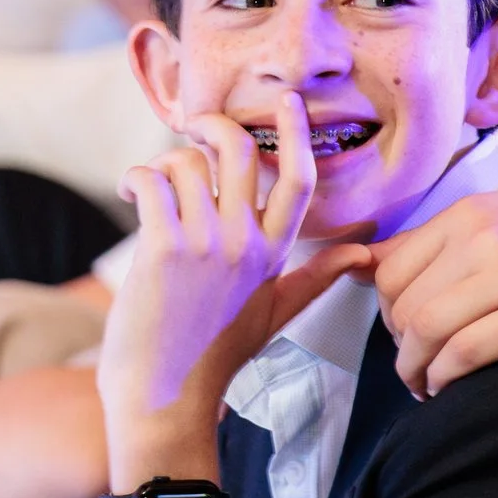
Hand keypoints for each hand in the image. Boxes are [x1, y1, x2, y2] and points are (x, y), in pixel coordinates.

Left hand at [97, 93, 369, 490]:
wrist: (164, 398)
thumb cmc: (215, 356)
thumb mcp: (275, 314)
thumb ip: (318, 277)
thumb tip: (365, 255)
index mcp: (273, 254)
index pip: (297, 180)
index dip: (295, 132)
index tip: (286, 99)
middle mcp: (244, 243)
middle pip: (238, 151)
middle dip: (212, 124)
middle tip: (193, 128)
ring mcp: (205, 244)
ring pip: (187, 162)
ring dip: (164, 162)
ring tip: (152, 187)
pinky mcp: (163, 249)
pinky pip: (151, 181)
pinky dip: (137, 178)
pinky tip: (132, 192)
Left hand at [367, 192, 497, 398]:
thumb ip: (449, 241)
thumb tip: (371, 263)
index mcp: (472, 212)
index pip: (390, 267)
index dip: (387, 312)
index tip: (405, 335)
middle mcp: (484, 236)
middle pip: (403, 304)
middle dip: (400, 347)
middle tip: (419, 367)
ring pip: (426, 329)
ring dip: (415, 370)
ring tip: (427, 387)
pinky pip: (466, 353)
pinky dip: (445, 379)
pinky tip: (450, 390)